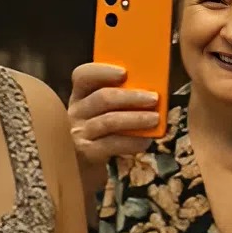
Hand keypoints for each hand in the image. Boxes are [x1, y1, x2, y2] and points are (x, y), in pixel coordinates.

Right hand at [67, 63, 160, 178]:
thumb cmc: (104, 126)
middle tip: (153, 98)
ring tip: (155, 119)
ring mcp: (79, 132)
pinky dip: (132, 142)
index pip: (83, 75)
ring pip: (109, 121)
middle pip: (102, 98)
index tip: (124, 73)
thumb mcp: (104, 107)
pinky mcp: (87, 153)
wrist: (89, 161)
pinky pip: (112, 144)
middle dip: (131, 97)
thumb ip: (120, 94)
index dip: (102, 72)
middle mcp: (76, 111)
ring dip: (135, 118)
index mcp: (80, 93)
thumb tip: (153, 84)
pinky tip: (147, 140)